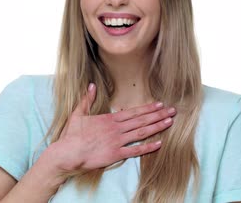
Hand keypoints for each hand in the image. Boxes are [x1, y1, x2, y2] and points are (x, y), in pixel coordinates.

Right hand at [47, 83, 175, 173]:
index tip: (160, 105)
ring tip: (169, 123)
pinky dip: (148, 148)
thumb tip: (91, 85)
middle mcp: (116, 129)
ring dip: (156, 127)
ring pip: (141, 133)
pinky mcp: (115, 154)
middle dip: (158, 115)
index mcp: (109, 119)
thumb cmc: (72, 135)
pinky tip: (159, 144)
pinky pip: (135, 151)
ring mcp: (117, 141)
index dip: (148, 108)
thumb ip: (87, 99)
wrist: (67, 153)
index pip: (133, 112)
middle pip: (141, 120)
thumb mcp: (78, 114)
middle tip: (173, 111)